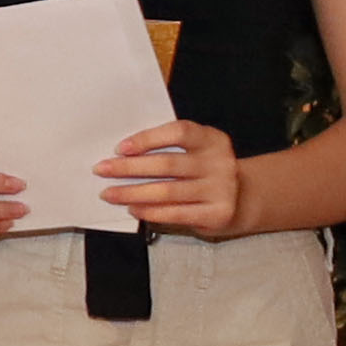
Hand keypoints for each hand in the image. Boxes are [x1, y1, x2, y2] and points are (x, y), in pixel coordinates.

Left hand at [106, 120, 243, 237]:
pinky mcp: (217, 213)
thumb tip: (123, 155)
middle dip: (129, 168)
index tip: (121, 147)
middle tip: (102, 170)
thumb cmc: (206, 172)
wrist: (242, 199)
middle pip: (167, 163)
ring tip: (110, 193)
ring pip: (167, 191)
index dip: (148, 138)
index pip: (179, 132)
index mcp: (212, 139)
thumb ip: (169, 149)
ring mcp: (221, 188)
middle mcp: (219, 162)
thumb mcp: (196, 152)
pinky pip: (176, 213)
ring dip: (132, 193)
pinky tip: (133, 208)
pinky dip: (150, 211)